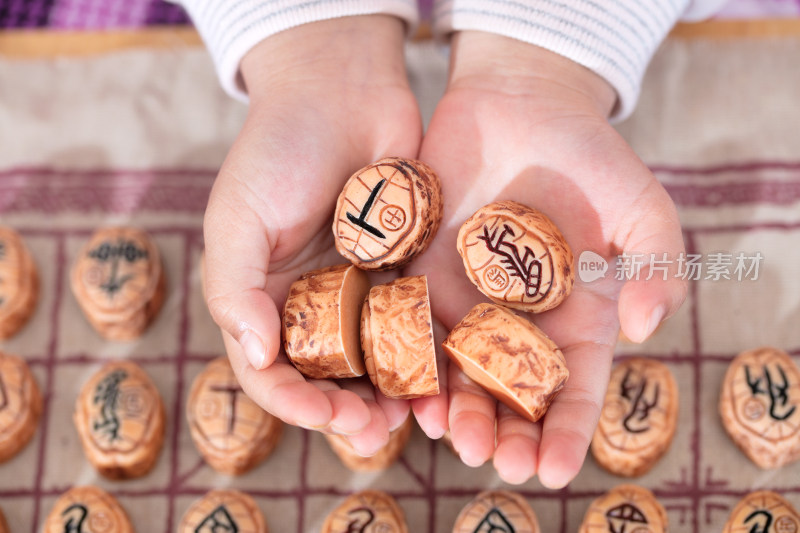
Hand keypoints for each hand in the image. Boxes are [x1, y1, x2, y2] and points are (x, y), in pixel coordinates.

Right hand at [203, 16, 423, 453]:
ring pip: (374, 362)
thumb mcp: (235, 216)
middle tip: (373, 427)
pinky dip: (424, 355)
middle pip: (326, 378)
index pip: (270, 371)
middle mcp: (310, 304)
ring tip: (409, 414)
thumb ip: (235, 289)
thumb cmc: (277, 149)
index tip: (324, 415)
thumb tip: (256, 358)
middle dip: (346, 411)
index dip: (293, 402)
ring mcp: (359, 291)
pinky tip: (441, 375)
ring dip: (389, 394)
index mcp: (263, 299)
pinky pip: (413, 323)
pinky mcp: (403, 273)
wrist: (342, 90)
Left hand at [408, 31, 686, 485]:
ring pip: (455, 369)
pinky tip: (402, 385)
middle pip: (508, 392)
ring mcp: (465, 299)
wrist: (521, 101)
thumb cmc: (590, 154)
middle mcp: (516, 319)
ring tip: (447, 434)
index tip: (558, 469)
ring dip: (451, 406)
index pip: (573, 387)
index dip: (568, 431)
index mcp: (574, 316)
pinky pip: (409, 322)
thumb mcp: (642, 207)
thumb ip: (656, 266)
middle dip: (502, 431)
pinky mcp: (421, 271)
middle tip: (493, 461)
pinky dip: (406, 356)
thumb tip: (646, 327)